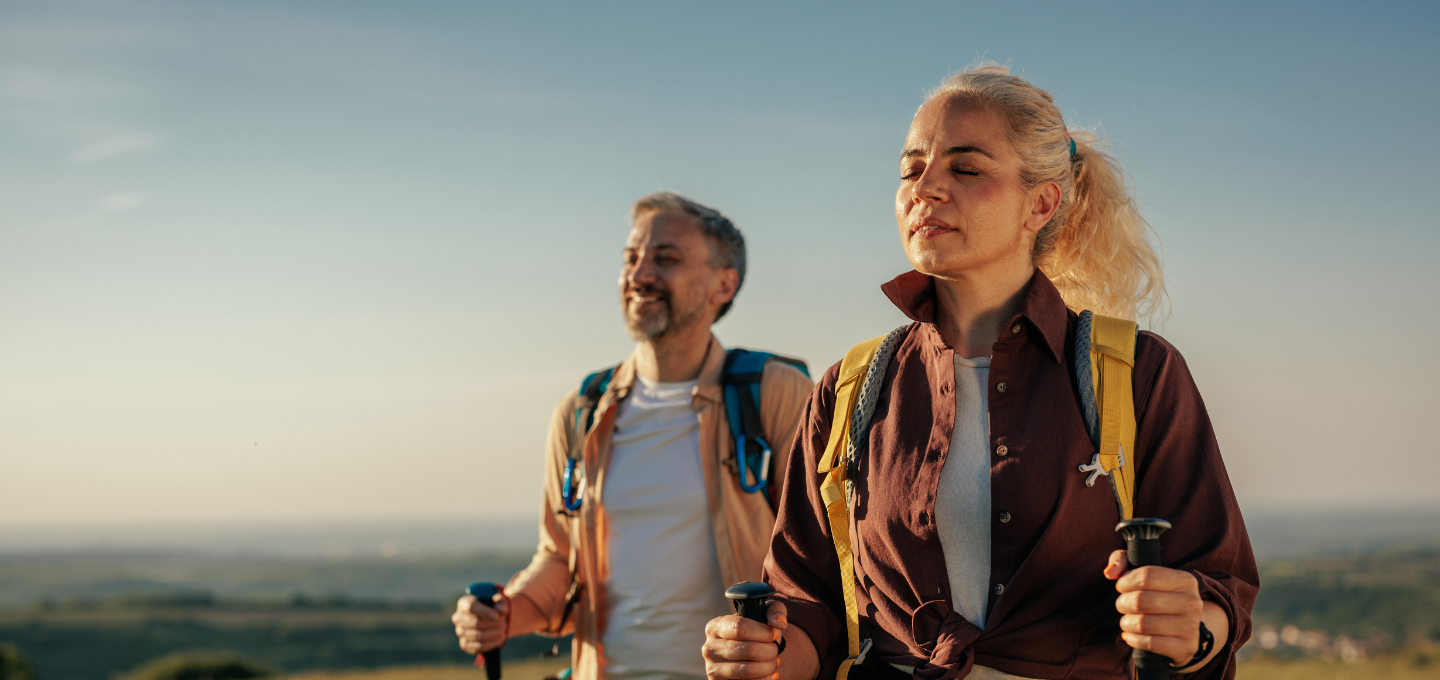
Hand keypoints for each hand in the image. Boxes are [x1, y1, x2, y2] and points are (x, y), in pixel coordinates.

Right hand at [453, 593, 510, 654]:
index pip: (471, 607)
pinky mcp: (464, 644)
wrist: (489, 619)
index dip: (485, 612)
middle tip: (504, 623)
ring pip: (479, 636)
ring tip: (503, 629)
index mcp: (464, 603)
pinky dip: (492, 643)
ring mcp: (460, 632)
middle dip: (494, 624)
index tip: (497, 616)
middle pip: (476, 623)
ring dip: (495, 634)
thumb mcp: (498, 601)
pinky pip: (479, 647)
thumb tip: (501, 611)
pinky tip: (500, 638)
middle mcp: (458, 618)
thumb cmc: (493, 607)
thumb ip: (501, 604)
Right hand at [703, 600, 785, 679]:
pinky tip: (770, 675)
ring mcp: (712, 669)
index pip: (740, 627)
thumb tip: (779, 623)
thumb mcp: (763, 614)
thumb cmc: (755, 632)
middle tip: (775, 650)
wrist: (746, 655)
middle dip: (769, 651)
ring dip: (768, 666)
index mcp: (715, 626)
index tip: (773, 635)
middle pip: (747, 649)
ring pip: (747, 670)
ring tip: (774, 662)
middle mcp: (709, 648)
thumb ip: (774, 610)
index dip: (762, 632)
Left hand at [1104, 550, 1203, 665]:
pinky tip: (1132, 635)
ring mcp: (1191, 626)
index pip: (1146, 576)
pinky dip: (1133, 639)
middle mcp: (1192, 602)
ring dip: (1126, 623)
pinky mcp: (1186, 647)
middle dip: (1122, 603)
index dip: (1125, 582)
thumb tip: (1110, 572)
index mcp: (1185, 580)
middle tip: (1122, 605)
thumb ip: (1122, 560)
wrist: (1183, 631)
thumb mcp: (1143, 573)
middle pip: (1141, 600)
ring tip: (1127, 621)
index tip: (1121, 587)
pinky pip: (1149, 643)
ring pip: (1142, 624)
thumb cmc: (1157, 596)